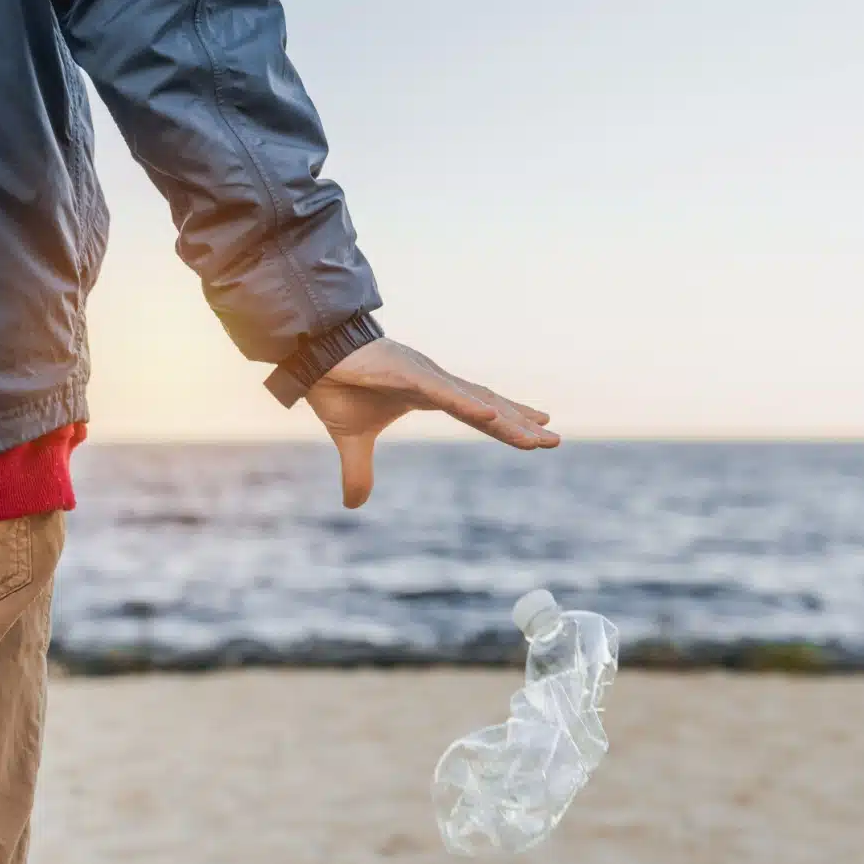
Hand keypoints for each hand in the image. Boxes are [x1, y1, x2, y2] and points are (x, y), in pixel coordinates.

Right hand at [305, 339, 559, 507]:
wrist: (310, 358)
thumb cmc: (336, 388)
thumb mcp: (352, 441)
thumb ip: (359, 472)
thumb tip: (354, 505)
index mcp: (429, 395)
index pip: (478, 412)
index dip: (507, 423)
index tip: (537, 432)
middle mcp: (436, 383)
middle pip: (487, 406)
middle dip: (520, 423)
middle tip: (553, 440)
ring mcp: (424, 376)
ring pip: (474, 400)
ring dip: (507, 419)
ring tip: (538, 435)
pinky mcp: (406, 372)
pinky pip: (444, 391)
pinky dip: (470, 403)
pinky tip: (494, 414)